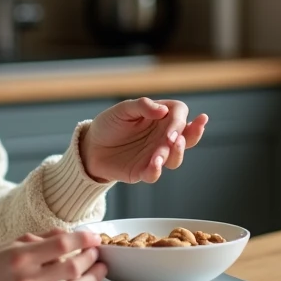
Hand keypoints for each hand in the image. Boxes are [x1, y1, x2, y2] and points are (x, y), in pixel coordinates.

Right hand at [0, 230, 106, 280]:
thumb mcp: (15, 243)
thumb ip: (45, 238)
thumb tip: (74, 235)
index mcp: (21, 257)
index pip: (62, 244)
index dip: (83, 239)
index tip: (94, 237)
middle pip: (73, 268)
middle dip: (91, 258)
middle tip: (96, 253)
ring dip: (92, 278)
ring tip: (97, 270)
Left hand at [80, 98, 206, 182]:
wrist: (91, 146)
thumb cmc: (109, 124)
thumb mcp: (122, 109)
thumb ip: (142, 106)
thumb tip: (163, 110)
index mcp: (160, 117)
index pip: (180, 114)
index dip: (179, 120)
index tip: (171, 126)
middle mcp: (163, 136)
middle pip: (187, 138)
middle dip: (189, 138)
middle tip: (176, 139)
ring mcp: (155, 154)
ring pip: (175, 158)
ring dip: (173, 155)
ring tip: (161, 153)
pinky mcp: (143, 170)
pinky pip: (154, 174)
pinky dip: (156, 170)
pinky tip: (154, 164)